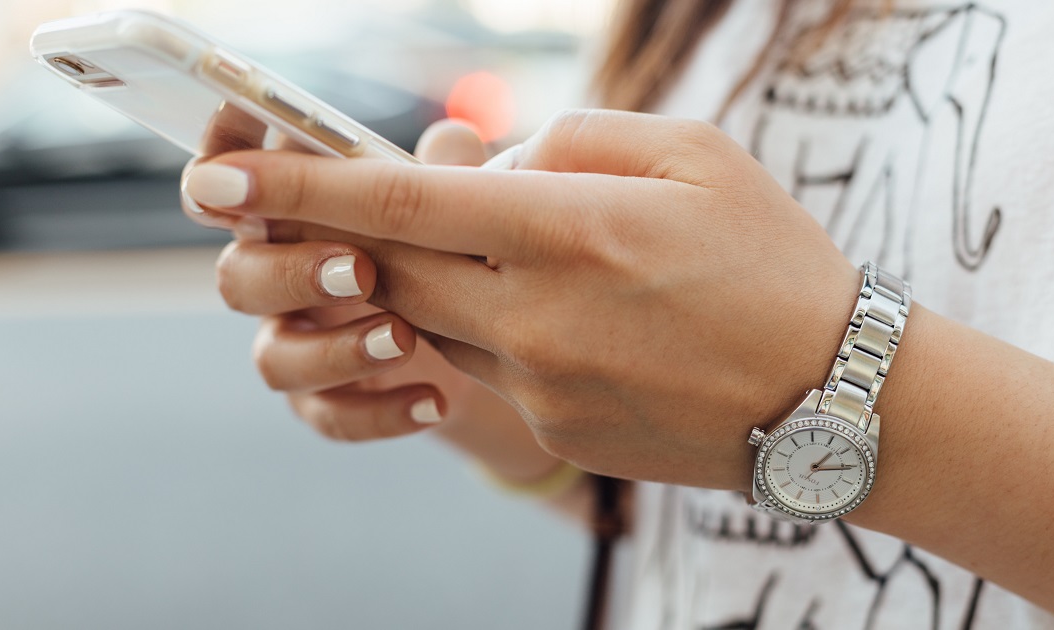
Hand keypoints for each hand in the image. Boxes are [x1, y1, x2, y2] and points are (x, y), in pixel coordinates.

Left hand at [184, 110, 859, 489]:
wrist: (835, 398)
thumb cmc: (773, 259)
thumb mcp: (693, 154)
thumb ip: (571, 140)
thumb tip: (486, 161)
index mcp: (571, 229)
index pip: (400, 202)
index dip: (298, 186)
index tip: (218, 179)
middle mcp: (538, 315)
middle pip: (391, 267)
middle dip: (350, 233)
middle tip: (340, 206)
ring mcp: (541, 384)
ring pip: (434, 318)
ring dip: (439, 277)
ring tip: (520, 254)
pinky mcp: (553, 428)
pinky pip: (488, 366)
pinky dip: (496, 326)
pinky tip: (574, 318)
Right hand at [200, 121, 531, 447]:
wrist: (483, 340)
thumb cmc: (447, 244)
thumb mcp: (455, 203)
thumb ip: (446, 171)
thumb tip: (454, 139)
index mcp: (292, 213)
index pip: (230, 183)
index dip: (219, 163)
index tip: (237, 160)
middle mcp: (278, 276)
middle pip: (237, 277)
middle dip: (291, 272)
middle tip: (361, 269)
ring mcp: (296, 343)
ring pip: (274, 358)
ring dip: (335, 349)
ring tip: (405, 338)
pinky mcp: (325, 401)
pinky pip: (328, 416)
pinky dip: (380, 412)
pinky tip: (434, 400)